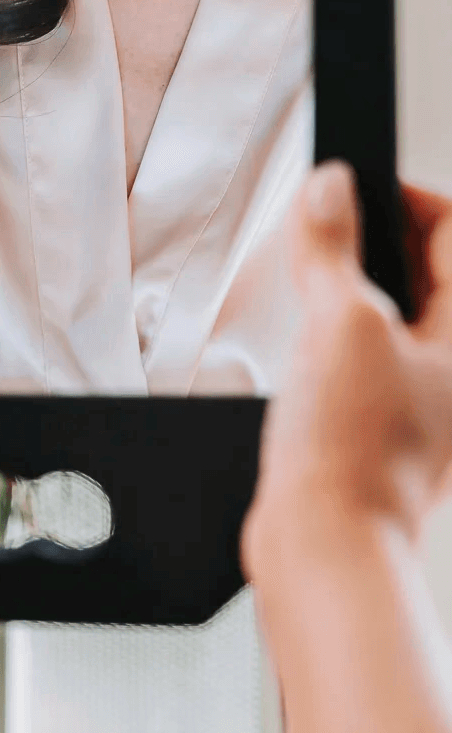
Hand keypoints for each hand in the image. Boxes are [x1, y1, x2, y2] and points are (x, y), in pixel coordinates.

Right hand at [243, 163, 451, 574]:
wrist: (323, 543)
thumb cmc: (355, 454)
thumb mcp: (340, 323)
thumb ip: (332, 248)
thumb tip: (329, 190)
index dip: (405, 199)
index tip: (353, 189)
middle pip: (427, 273)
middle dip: (373, 243)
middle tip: (325, 234)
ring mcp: (422, 400)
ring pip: (393, 314)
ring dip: (351, 290)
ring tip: (311, 290)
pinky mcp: (382, 425)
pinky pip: (365, 356)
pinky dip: (335, 336)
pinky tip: (304, 348)